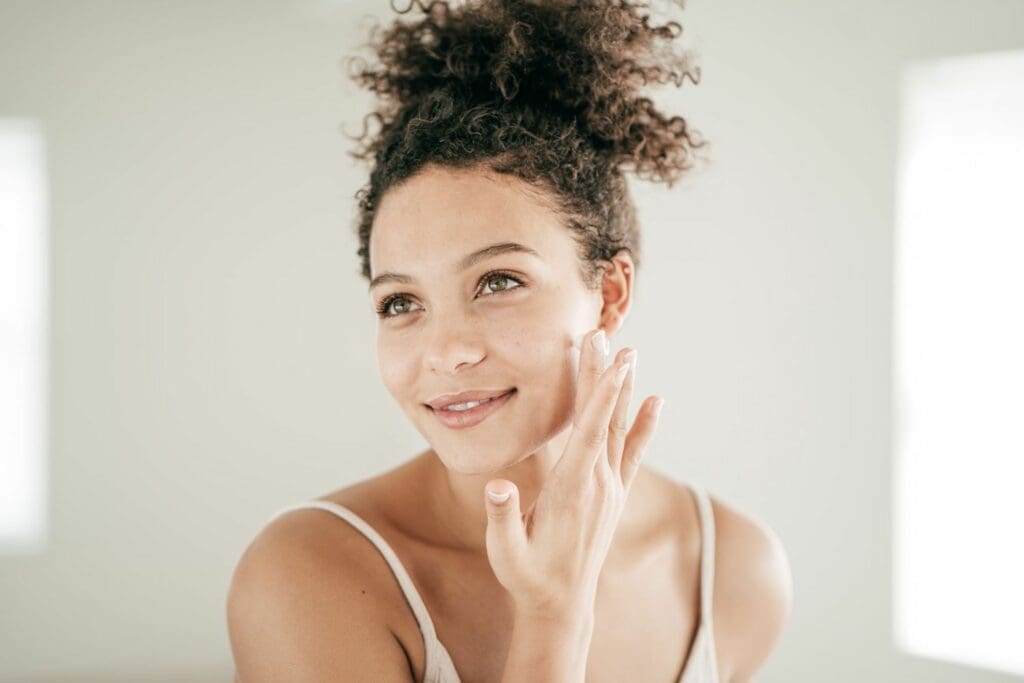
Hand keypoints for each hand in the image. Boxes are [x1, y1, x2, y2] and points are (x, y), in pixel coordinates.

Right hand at [483, 328, 663, 616]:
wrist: (561, 604)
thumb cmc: (526, 574)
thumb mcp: (505, 551)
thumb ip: (502, 517)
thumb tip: (495, 487)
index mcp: (572, 490)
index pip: (591, 431)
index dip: (602, 394)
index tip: (611, 359)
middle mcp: (599, 484)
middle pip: (605, 419)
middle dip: (604, 374)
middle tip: (603, 334)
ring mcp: (611, 489)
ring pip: (619, 429)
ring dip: (621, 389)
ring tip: (625, 352)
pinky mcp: (614, 495)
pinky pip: (634, 453)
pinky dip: (645, 425)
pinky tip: (654, 401)